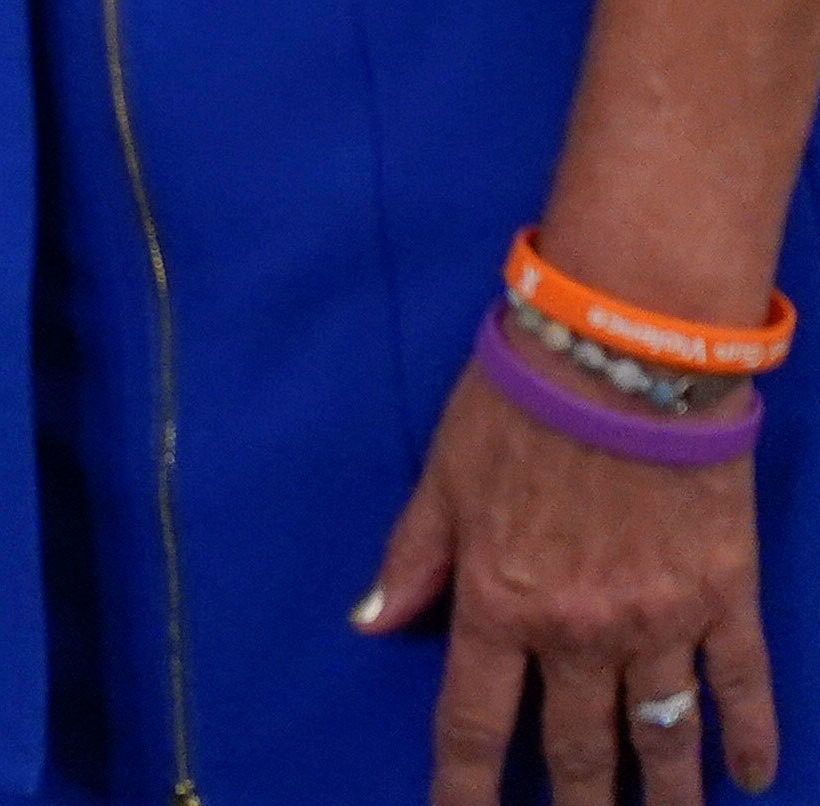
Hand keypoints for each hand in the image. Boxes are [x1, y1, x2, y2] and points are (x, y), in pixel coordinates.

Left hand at [364, 357, 777, 801]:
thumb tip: (371, 622)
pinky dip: (751, 739)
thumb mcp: (443, 479)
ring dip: (665, 795)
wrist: (624, 360)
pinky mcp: (725, 598)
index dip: (466, 788)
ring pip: (662, 737)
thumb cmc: (519, 406)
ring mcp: (661, 623)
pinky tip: (752, 781)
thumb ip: (413, 558)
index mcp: (501, 604)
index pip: (476, 723)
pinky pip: (742, 686)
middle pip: (577, 750)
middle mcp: (581, 632)